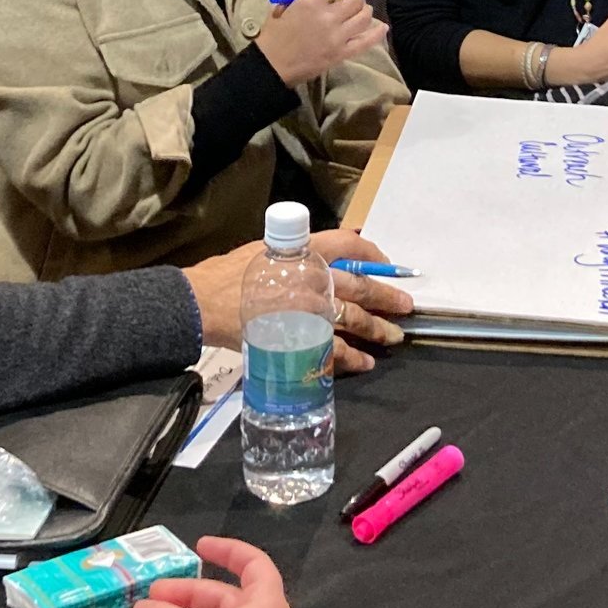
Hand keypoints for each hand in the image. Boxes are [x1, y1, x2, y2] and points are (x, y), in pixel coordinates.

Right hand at [183, 229, 409, 373]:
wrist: (201, 303)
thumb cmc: (229, 275)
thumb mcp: (265, 250)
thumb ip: (297, 254)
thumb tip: (324, 260)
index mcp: (304, 251)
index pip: (350, 245)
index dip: (373, 256)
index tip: (386, 266)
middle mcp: (313, 278)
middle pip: (362, 287)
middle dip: (388, 297)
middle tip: (406, 306)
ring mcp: (309, 310)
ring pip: (356, 320)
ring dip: (378, 329)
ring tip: (393, 337)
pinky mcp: (300, 339)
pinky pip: (335, 350)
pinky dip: (353, 358)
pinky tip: (365, 362)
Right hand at [254, 0, 386, 87]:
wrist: (272, 65)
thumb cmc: (275, 32)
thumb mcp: (283, 1)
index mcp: (311, 1)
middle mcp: (328, 17)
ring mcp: (337, 36)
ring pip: (364, 17)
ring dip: (364, 10)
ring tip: (359, 10)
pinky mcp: (342, 53)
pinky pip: (366, 42)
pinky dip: (377, 34)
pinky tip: (382, 27)